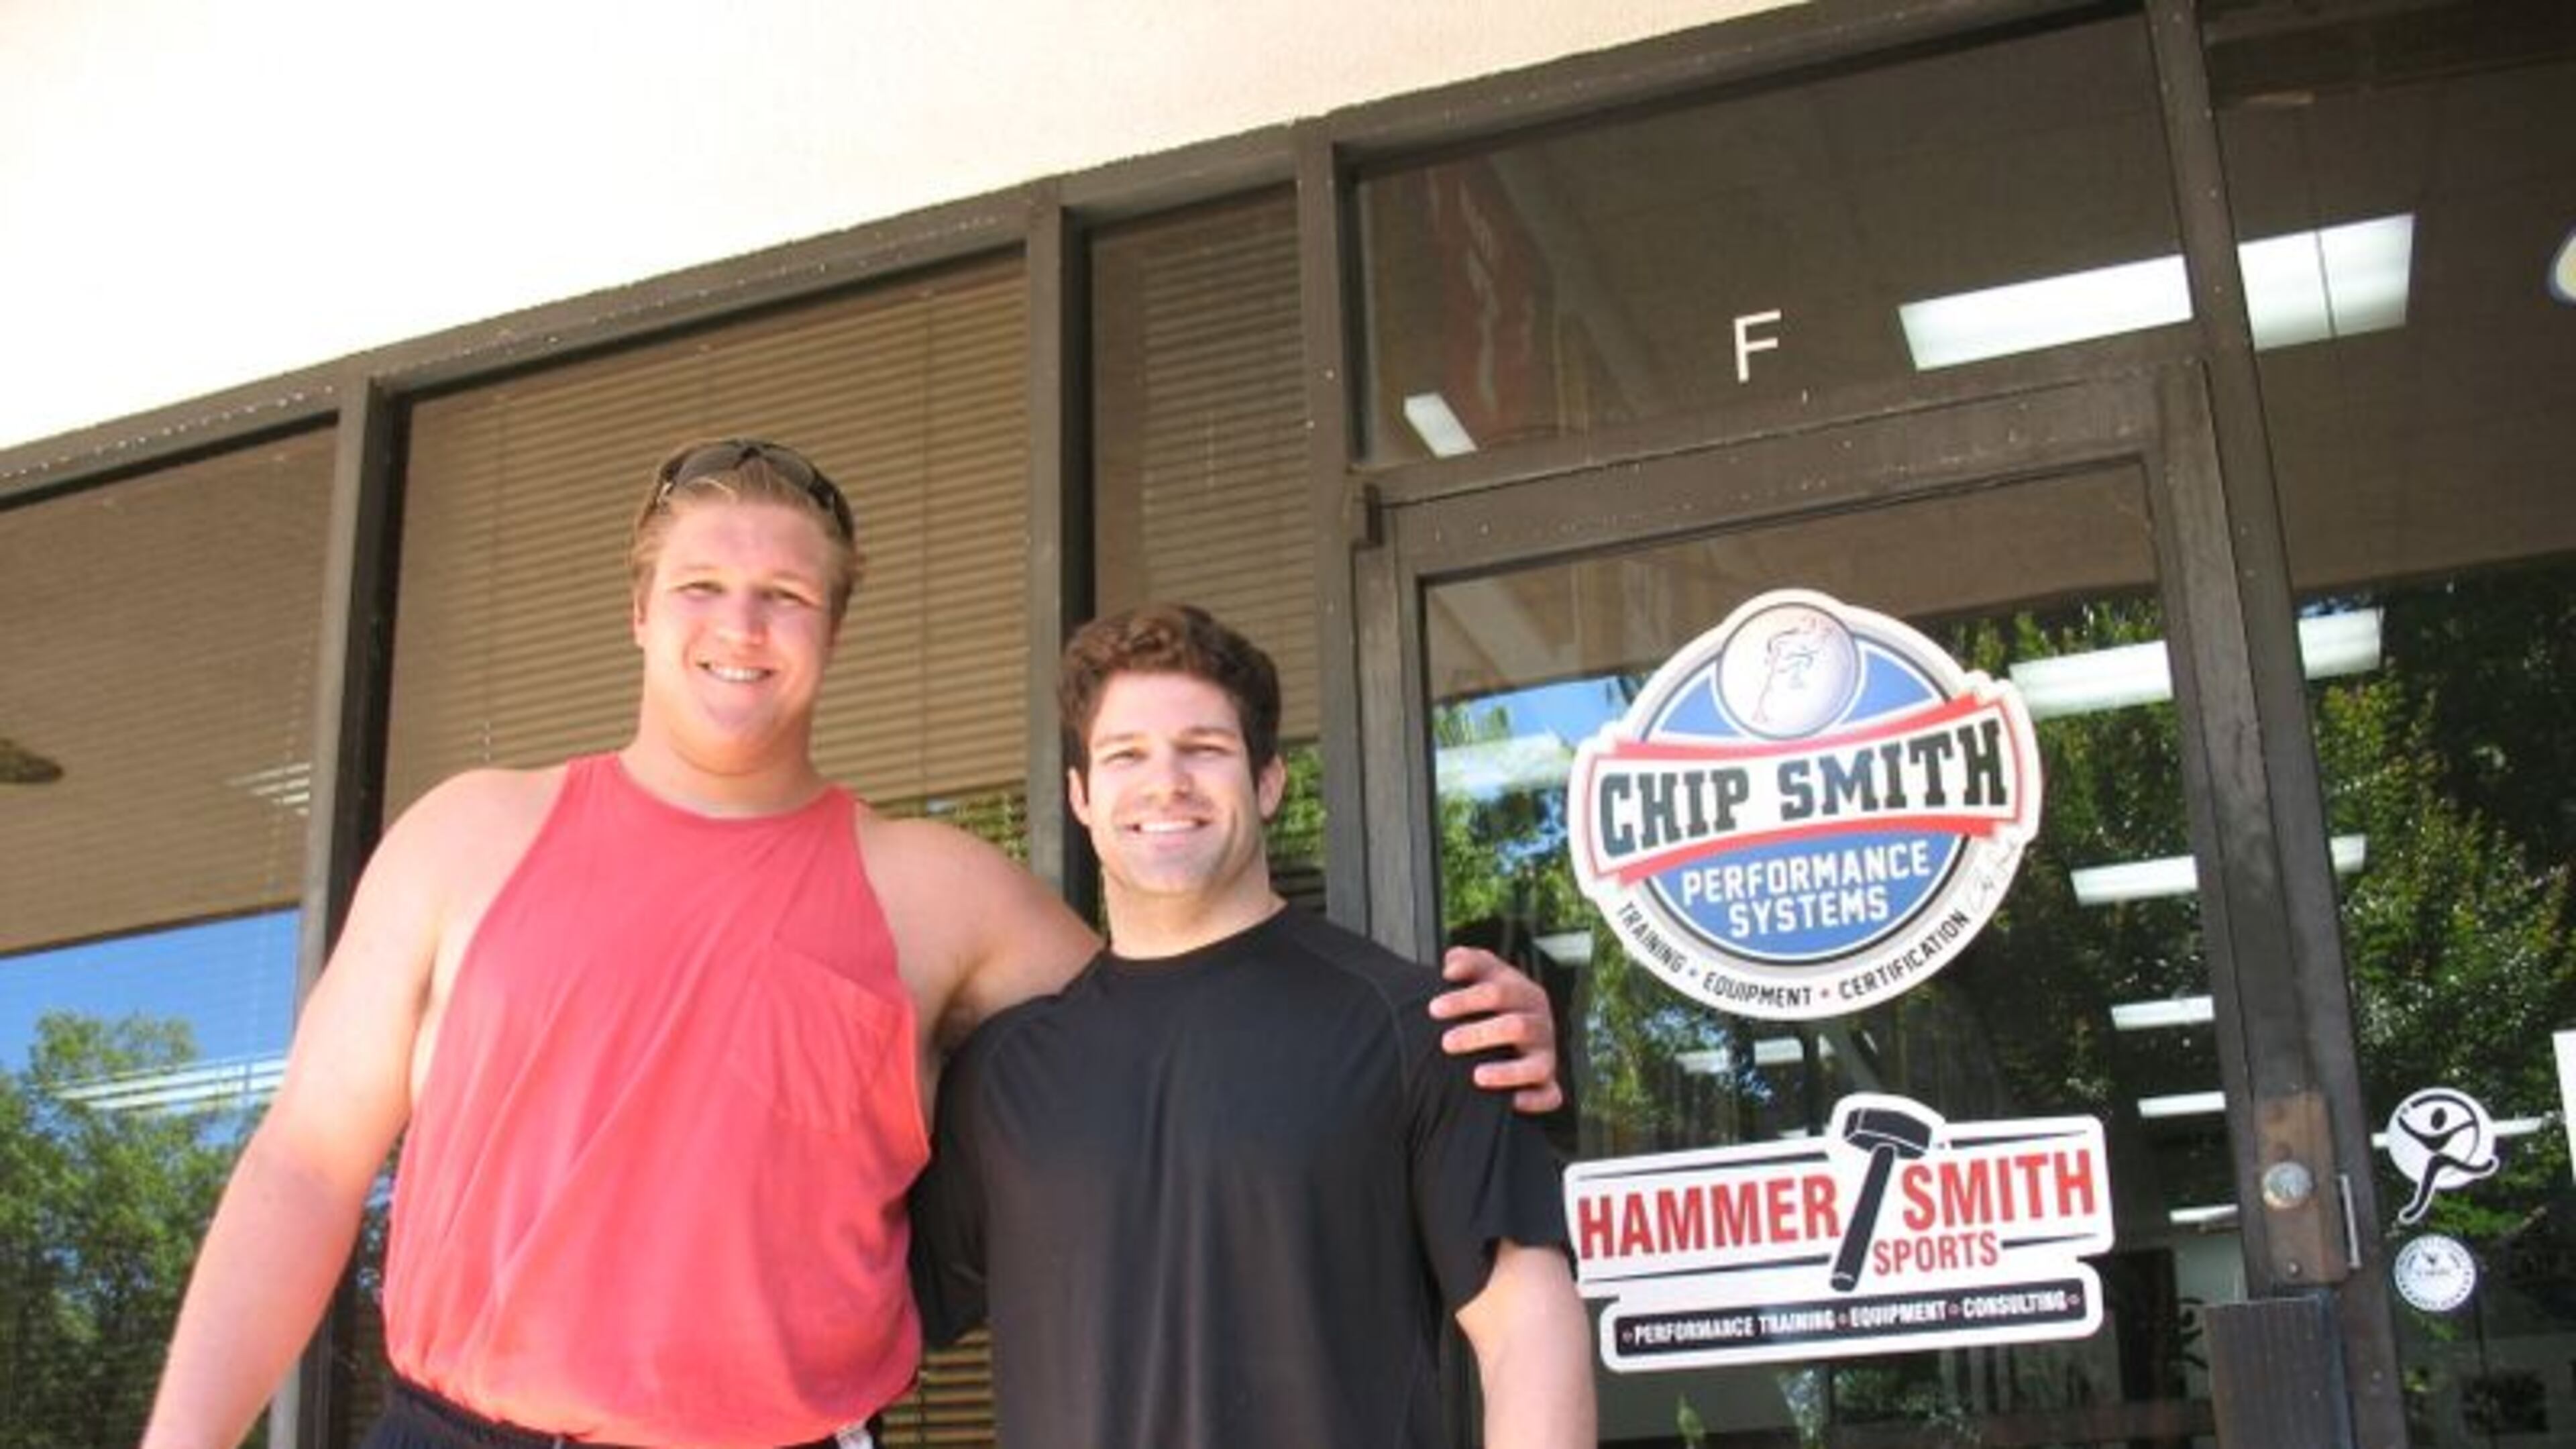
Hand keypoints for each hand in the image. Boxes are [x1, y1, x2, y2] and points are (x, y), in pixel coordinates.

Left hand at [1430, 945, 1563, 1114]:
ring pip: (1536, 1066)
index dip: (1465, 999)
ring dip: (1506, 1072)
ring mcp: (1546, 1055)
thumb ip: (1469, 961)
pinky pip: (1550, 1096)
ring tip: (1476, 1076)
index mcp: (1525, 994)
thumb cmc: (1492, 1001)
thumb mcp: (1484, 975)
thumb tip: (1451, 966)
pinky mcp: (1548, 1084)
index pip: (1498, 991)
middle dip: (1479, 1035)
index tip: (1434, 1009)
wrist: (1513, 1032)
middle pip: (1515, 1027)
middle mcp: (1540, 1024)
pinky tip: (1511, 1102)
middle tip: (1445, 1043)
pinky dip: (1534, 1101)